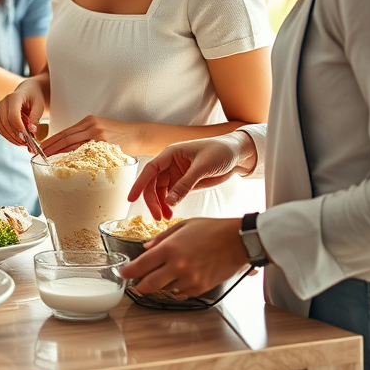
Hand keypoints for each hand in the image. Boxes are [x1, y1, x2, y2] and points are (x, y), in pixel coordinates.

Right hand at [0, 78, 46, 146]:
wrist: (28, 91)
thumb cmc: (34, 97)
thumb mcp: (39, 106)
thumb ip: (35, 118)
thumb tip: (32, 131)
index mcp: (14, 98)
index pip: (13, 116)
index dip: (19, 129)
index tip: (27, 138)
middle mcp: (3, 103)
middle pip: (6, 123)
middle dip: (17, 136)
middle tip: (28, 144)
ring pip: (1, 128)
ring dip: (12, 138)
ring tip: (24, 143)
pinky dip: (8, 136)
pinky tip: (17, 139)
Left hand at [41, 115, 145, 156]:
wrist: (139, 135)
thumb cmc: (119, 136)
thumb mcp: (101, 130)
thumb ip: (86, 136)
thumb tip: (68, 149)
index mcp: (89, 121)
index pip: (65, 132)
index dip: (51, 140)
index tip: (40, 147)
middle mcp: (91, 126)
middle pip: (65, 137)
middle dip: (50, 146)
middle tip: (38, 154)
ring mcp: (98, 135)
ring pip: (72, 144)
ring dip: (58, 152)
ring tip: (47, 159)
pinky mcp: (105, 144)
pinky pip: (85, 152)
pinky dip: (74, 157)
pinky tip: (66, 163)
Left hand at [118, 218, 248, 296]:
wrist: (237, 241)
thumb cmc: (211, 230)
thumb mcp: (182, 226)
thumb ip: (161, 238)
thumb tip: (146, 248)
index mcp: (170, 249)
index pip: (140, 266)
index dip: (128, 271)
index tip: (123, 273)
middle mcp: (177, 266)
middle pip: (149, 285)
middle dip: (140, 285)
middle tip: (137, 282)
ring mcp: (190, 279)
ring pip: (165, 290)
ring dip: (160, 285)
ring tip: (163, 275)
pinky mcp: (201, 288)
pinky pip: (181, 293)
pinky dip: (176, 288)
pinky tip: (178, 279)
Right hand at [127, 135, 250, 219]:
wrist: (237, 154)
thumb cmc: (220, 151)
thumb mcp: (202, 167)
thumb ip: (186, 184)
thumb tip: (169, 201)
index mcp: (171, 154)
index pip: (150, 170)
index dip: (139, 184)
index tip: (131, 198)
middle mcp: (171, 164)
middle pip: (153, 184)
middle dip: (152, 200)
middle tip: (157, 216)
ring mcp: (178, 174)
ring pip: (162, 191)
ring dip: (161, 204)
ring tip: (165, 218)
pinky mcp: (186, 183)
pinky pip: (173, 195)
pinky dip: (170, 204)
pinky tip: (171, 213)